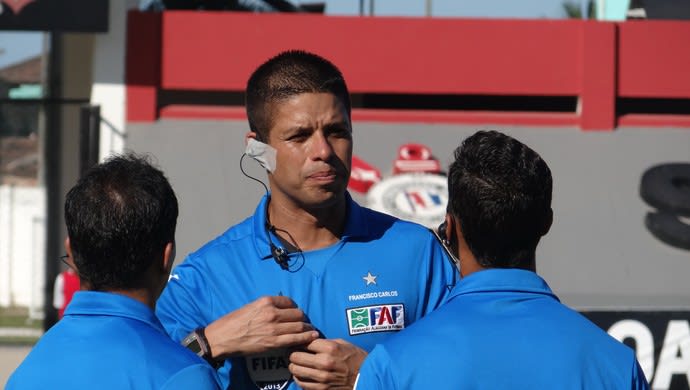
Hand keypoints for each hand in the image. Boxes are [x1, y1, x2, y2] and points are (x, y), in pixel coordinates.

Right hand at [204, 296, 318, 358]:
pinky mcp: (273, 342)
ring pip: (299, 326)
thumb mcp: (251, 306)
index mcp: (265, 301)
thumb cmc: (233, 322)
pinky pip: (295, 339)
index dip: (294, 308)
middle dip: (302, 318)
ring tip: (311, 330)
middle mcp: (272, 313)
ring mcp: (273, 328)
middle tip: (305, 322)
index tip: (295, 313)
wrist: (222, 338)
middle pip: (297, 313)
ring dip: (307, 328)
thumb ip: (266, 307)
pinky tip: (312, 337)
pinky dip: (306, 337)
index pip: (289, 302)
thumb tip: (280, 309)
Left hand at [288, 338, 367, 389]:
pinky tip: (302, 374)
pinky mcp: (321, 389)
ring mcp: (321, 377)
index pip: (304, 342)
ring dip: (294, 365)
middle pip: (295, 356)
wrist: (366, 377)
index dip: (300, 341)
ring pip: (295, 370)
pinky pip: (301, 383)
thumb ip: (325, 342)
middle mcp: (324, 362)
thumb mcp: (343, 343)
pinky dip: (299, 377)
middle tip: (294, 352)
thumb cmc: (355, 358)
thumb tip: (309, 340)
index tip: (300, 342)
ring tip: (297, 363)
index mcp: (330, 348)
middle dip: (293, 353)